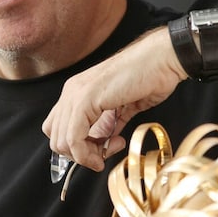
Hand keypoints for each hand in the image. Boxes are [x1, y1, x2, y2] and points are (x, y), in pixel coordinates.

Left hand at [43, 26, 185, 171]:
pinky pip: (74, 138)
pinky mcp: (86, 99)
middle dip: (81, 155)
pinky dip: (88, 154)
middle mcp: (72, 91)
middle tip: (105, 154)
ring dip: (87, 156)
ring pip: (62, 142)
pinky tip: (108, 149)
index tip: (100, 152)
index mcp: (78, 91)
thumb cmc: (148, 77)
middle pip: (56, 138)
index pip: (59, 129)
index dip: (77, 148)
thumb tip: (103, 141)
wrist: (161, 60)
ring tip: (111, 148)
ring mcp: (76, 94)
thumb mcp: (123, 108)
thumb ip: (108, 124)